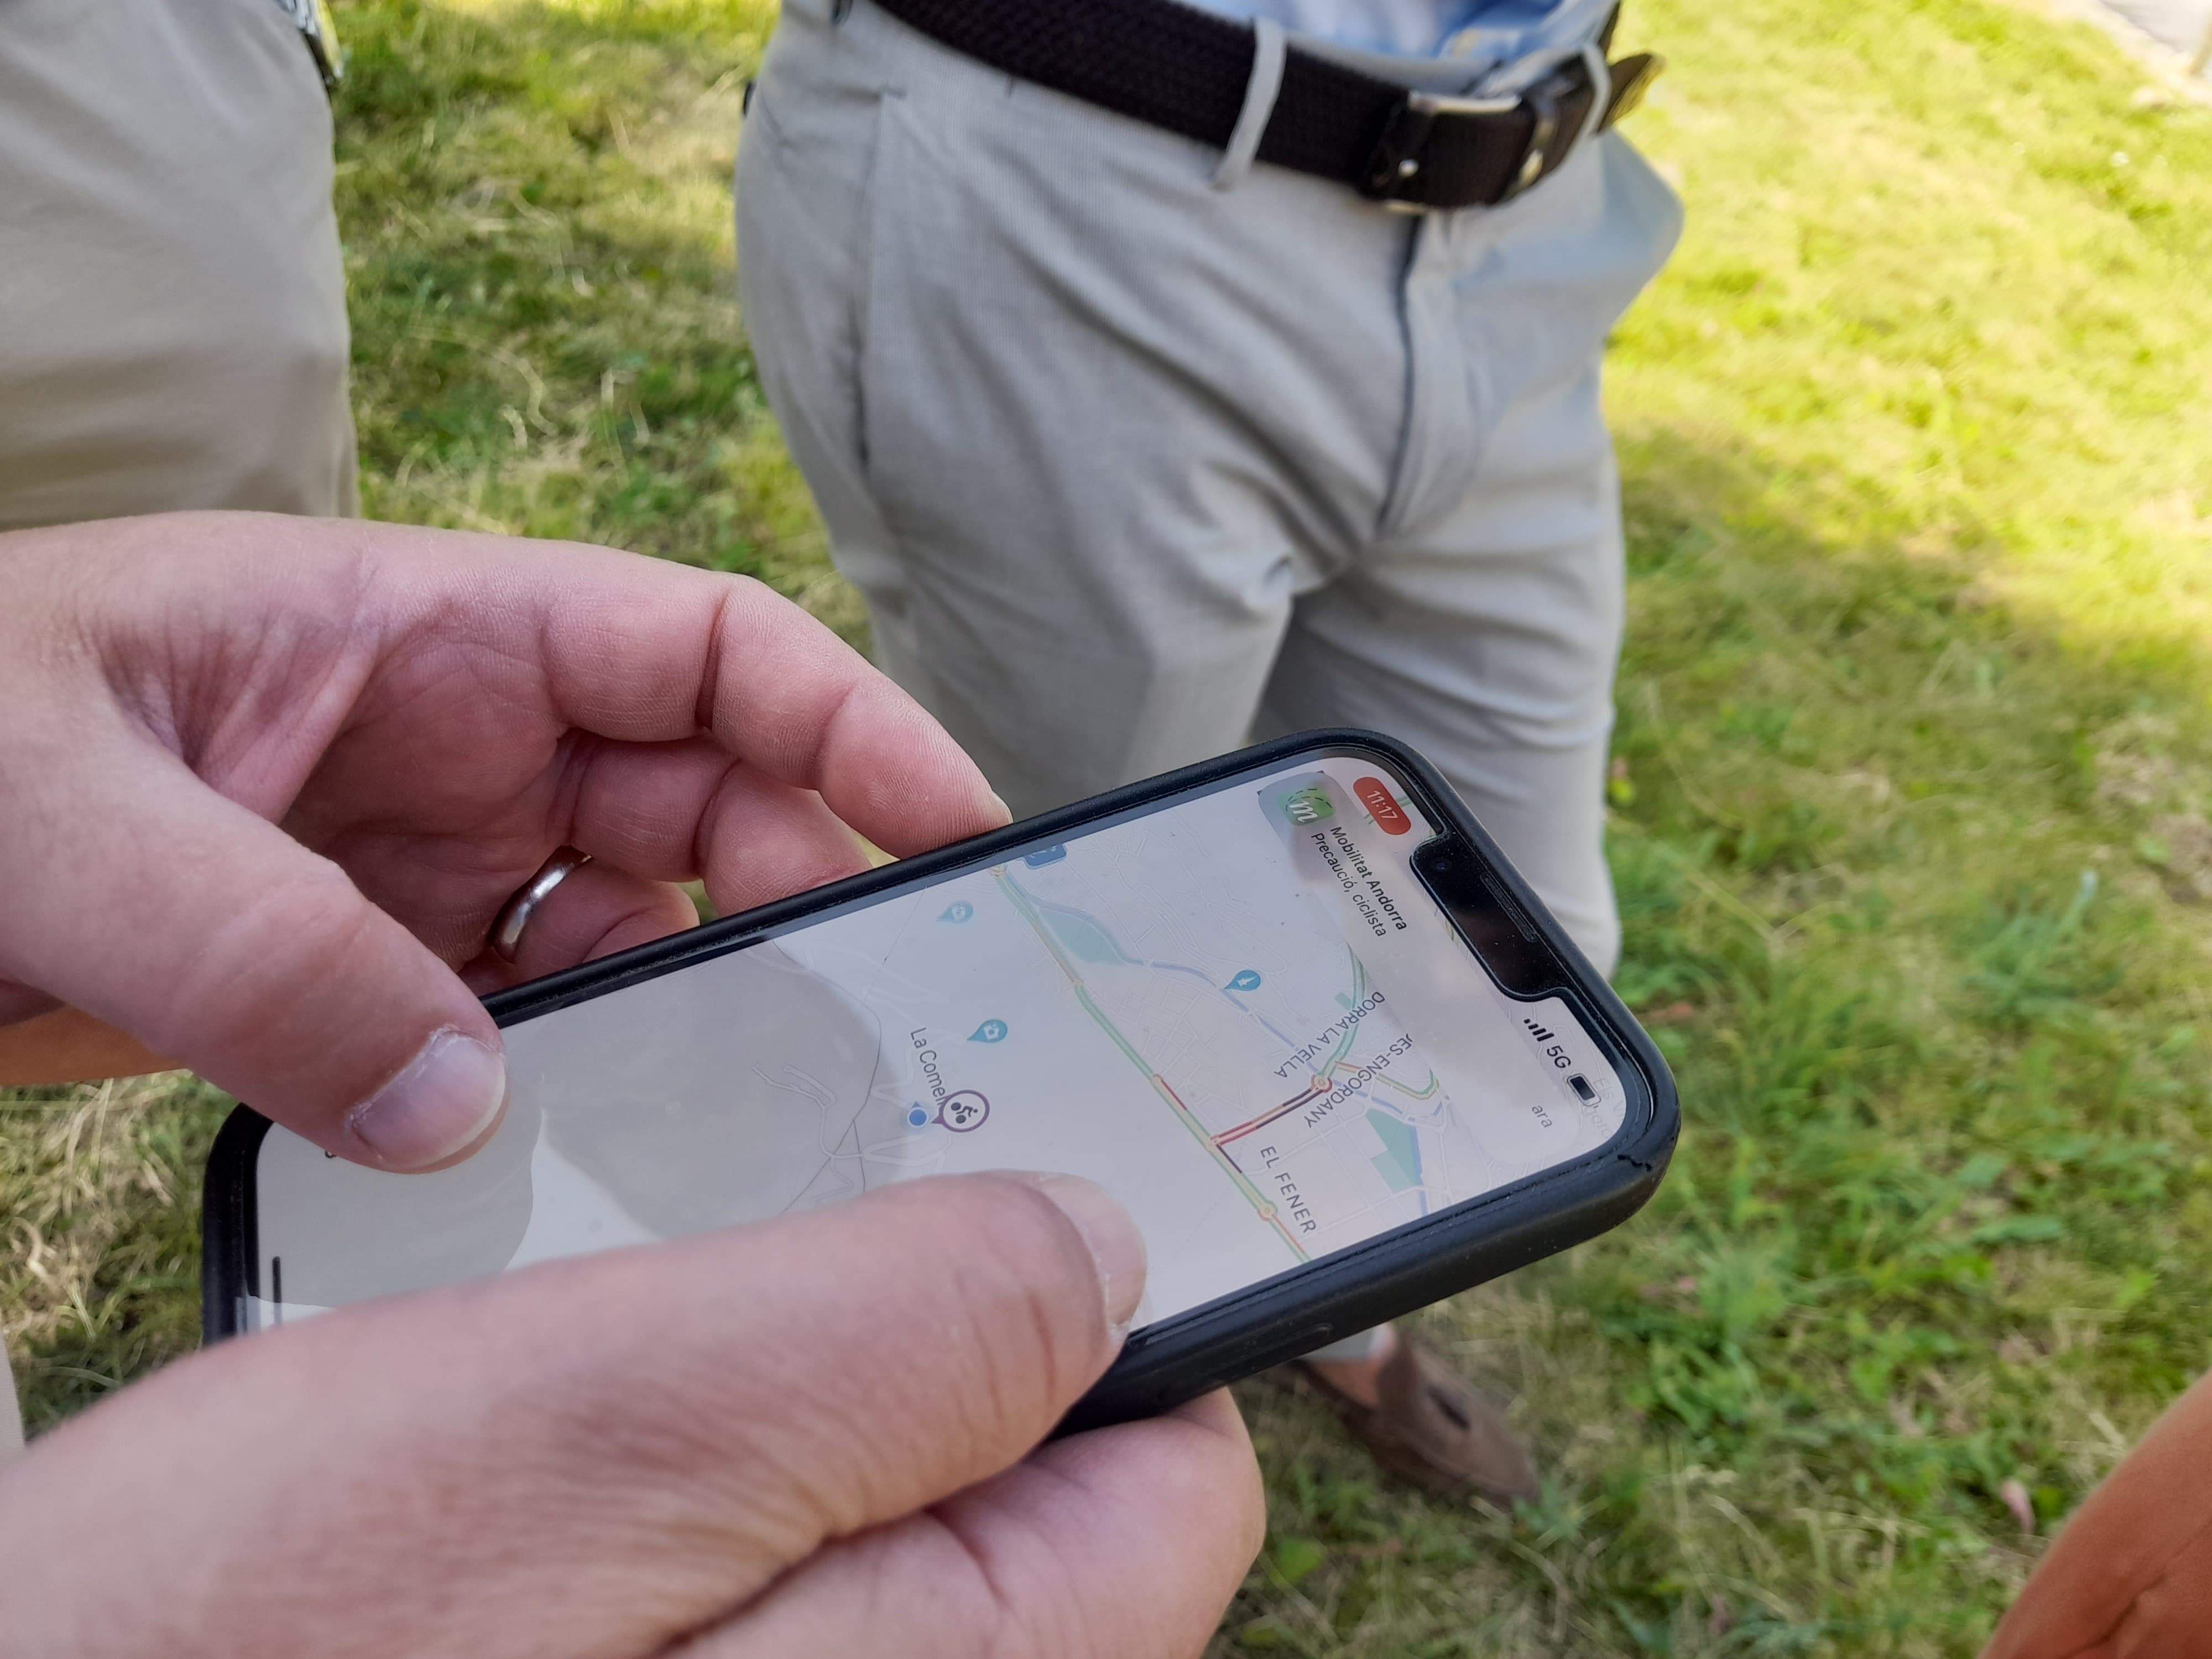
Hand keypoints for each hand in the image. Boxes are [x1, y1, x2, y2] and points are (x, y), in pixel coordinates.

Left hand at [0, 511, 1006, 1166]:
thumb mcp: (57, 805)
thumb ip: (257, 947)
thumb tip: (457, 1108)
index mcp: (426, 630)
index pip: (706, 649)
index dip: (854, 726)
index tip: (958, 827)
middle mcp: (449, 742)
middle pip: (704, 802)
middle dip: (801, 895)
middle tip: (865, 1023)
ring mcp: (411, 865)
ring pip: (627, 931)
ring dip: (685, 1012)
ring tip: (729, 1110)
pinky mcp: (364, 974)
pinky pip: (518, 1027)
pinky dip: (564, 1088)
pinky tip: (566, 1160)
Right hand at [0, 1172, 1265, 1656]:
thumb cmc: (244, 1646)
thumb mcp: (605, 1426)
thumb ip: (909, 1338)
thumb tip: (1110, 1252)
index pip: (1177, 1474)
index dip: (1126, 1295)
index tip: (1018, 1147)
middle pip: (1022, 1465)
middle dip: (915, 1301)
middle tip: (782, 1174)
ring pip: (860, 1471)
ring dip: (760, 1338)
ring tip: (627, 1261)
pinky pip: (733, 1515)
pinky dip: (670, 1405)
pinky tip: (558, 1355)